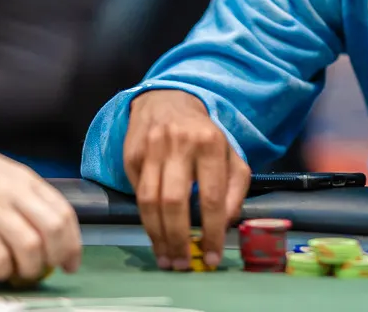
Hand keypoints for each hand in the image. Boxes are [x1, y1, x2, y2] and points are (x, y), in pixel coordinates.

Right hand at [0, 110, 80, 281]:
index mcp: (27, 181)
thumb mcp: (4, 174)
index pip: (65, 213)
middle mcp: (15, 194)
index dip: (73, 242)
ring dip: (32, 267)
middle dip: (60, 256)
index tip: (72, 261)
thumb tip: (43, 230)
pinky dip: (3, 270)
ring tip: (23, 273)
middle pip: (55, 230)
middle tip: (53, 270)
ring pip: (30, 246)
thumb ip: (24, 197)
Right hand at [123, 90, 250, 270]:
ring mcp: (152, 149)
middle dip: (179, 239)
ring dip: (158, 236)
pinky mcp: (131, 155)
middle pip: (175, 201)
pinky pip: (137, 194)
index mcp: (210, 143)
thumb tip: (226, 224)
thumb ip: (236, 188)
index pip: (212, 196)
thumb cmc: (204, 135)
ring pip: (150, 202)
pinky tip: (155, 234)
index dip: (212, 231)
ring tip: (167, 258)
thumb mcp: (230, 155)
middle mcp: (179, 144)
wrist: (167, 101)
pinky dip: (146, 219)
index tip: (213, 257)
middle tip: (183, 265)